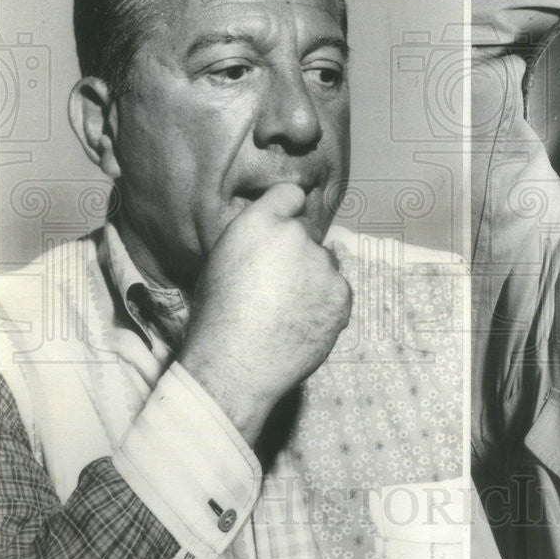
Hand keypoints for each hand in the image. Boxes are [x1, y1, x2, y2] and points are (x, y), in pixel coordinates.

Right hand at [179, 183, 350, 445]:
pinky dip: (326, 304)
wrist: (235, 365)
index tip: (285, 226)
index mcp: (258, 222)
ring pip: (325, 264)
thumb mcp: (222, 261)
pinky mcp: (342, 294)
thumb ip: (254, 237)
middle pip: (308, 233)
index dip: (288, 209)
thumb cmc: (217, 317)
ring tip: (287, 310)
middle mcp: (295, 235)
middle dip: (298, 250)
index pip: (289, 194)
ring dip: (314, 278)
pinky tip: (302, 323)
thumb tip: (276, 234)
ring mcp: (323, 265)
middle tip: (278, 283)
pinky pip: (338, 291)